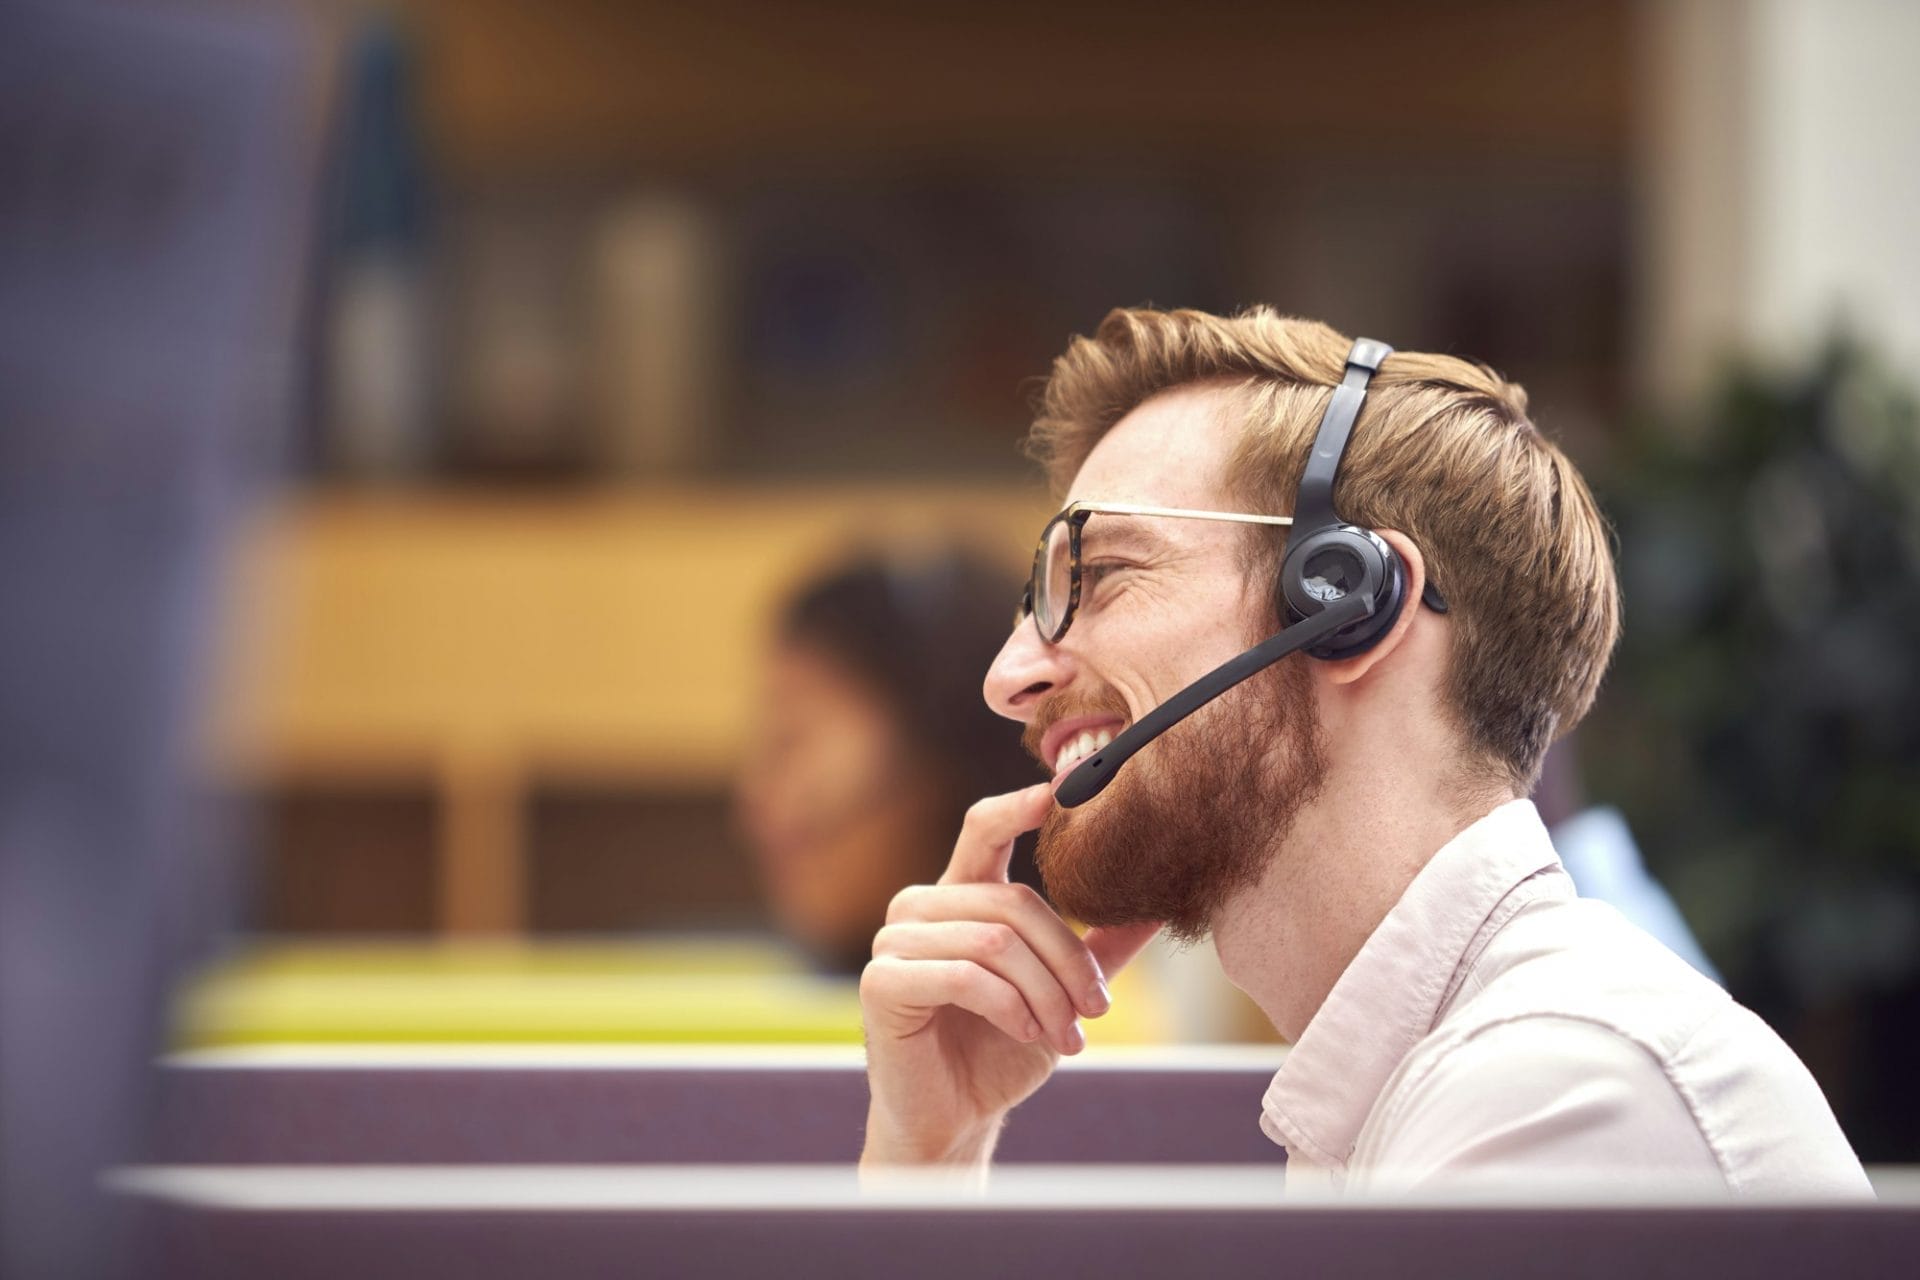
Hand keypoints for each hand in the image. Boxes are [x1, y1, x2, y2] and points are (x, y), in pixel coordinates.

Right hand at [858, 782, 1160, 1170]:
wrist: (956, 1119)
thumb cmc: (1001, 1052)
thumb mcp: (1061, 994)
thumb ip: (1098, 948)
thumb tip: (1159, 905)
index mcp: (960, 895)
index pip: (984, 829)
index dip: (1018, 806)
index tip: (1060, 792)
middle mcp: (921, 907)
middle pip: (1014, 903)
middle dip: (1067, 960)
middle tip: (1096, 1010)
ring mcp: (895, 942)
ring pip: (995, 941)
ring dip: (1044, 994)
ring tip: (1066, 1035)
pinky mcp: (882, 982)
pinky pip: (964, 976)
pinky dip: (1010, 1007)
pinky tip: (1029, 1034)